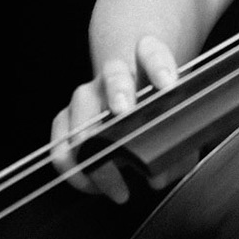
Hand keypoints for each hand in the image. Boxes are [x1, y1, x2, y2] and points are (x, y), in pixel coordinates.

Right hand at [48, 35, 185, 203]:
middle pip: (114, 73)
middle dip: (118, 91)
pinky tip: (92, 185)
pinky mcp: (67, 117)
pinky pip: (61, 142)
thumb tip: (158, 177)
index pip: (153, 53)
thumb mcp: (176, 121)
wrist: (130, 90)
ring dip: (92, 136)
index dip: (161, 67)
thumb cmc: (157, 106)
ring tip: (109, 172)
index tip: (168, 84)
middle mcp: (116, 72)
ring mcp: (89, 93)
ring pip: (81, 104)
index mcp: (148, 60)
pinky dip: (73, 166)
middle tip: (124, 112)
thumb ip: (178, 148)